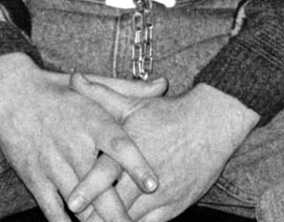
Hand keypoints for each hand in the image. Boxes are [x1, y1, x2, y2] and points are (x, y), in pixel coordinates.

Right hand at [0, 53, 166, 221]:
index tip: (154, 185)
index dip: (137, 165)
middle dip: (120, 212)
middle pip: (102, 186)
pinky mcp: (34, 178)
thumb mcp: (94, 86)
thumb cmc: (59, 92)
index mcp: (92, 120)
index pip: (119, 145)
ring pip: (80, 204)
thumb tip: (165, 84)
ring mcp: (53, 164)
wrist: (11, 92)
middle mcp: (74, 144)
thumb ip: (130, 90)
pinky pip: (53, 211)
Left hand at [66, 75, 258, 221]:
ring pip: (130, 221)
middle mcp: (143, 176)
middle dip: (94, 215)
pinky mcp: (172, 208)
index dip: (87, 190)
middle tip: (78, 219)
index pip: (105, 173)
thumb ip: (99, 94)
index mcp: (129, 149)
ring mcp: (160, 196)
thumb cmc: (167, 113)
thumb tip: (74, 76)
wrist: (212, 125)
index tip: (71, 203)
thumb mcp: (132, 101)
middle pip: (115, 206)